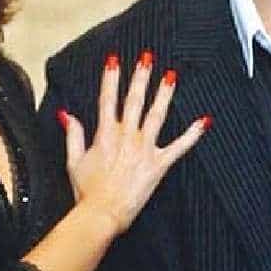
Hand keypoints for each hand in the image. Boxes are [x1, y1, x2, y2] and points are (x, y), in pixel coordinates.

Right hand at [60, 50, 206, 234]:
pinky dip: (193, 134)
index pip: (107, 98)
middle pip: (134, 100)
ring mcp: (144, 149)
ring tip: (171, 76)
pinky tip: (204, 121)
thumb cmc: (87, 192)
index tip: (115, 59)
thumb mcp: (73, 161)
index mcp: (105, 134)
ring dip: (164, 93)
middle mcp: (126, 136)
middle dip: (141, 76)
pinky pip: (179, 147)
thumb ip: (73, 134)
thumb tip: (67, 114)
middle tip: (147, 56)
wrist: (101, 214)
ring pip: (156, 115)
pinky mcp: (158, 165)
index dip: (111, 77)